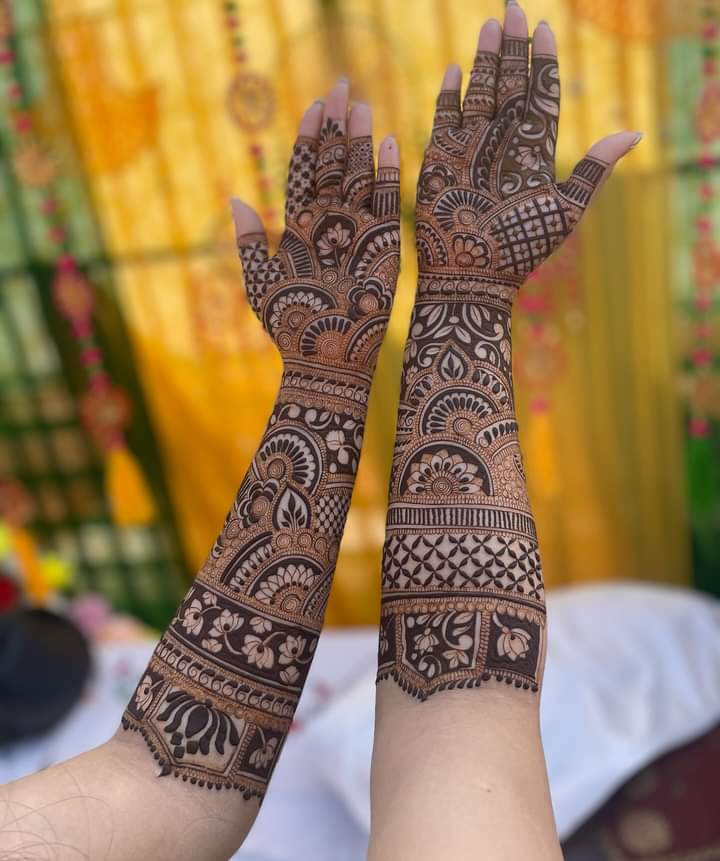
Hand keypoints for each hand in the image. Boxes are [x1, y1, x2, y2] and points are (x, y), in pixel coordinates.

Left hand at [232, 79, 400, 374]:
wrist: (326, 357)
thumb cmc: (289, 325)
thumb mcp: (259, 282)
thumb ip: (251, 242)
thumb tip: (234, 199)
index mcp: (298, 226)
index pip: (302, 172)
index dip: (308, 139)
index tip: (313, 106)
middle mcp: (328, 222)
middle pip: (332, 164)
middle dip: (336, 125)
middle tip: (341, 84)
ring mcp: (356, 230)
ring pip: (357, 176)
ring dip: (360, 141)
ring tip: (362, 105)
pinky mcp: (381, 245)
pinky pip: (385, 202)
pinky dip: (388, 174)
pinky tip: (390, 143)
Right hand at [416, 4, 640, 301]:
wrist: (472, 276)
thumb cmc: (520, 249)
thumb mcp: (565, 209)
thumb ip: (593, 170)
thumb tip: (634, 132)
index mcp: (534, 151)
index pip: (541, 95)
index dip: (543, 62)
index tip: (545, 28)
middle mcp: (503, 144)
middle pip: (511, 84)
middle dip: (513, 47)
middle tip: (513, 8)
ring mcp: (471, 148)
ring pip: (480, 93)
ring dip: (485, 60)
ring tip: (491, 25)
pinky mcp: (440, 160)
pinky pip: (444, 118)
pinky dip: (448, 95)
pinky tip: (453, 70)